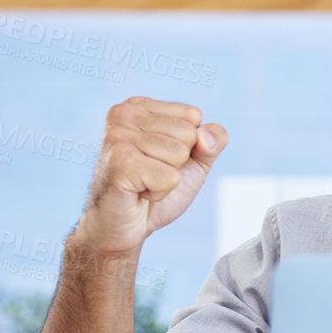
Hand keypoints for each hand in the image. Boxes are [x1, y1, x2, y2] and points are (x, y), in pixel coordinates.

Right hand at [70, 97, 228, 255]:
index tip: (159, 159)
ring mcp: (118, 137)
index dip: (187, 146)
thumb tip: (204, 138)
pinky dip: (159, 192)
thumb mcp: (193, 161)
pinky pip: (169, 177)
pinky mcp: (120, 162)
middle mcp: (124, 114)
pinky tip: (137, 192)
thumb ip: (212, 141)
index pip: (193, 116)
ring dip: (166, 179)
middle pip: (188, 134)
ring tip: (142, 183)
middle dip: (176, 164)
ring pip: (179, 155)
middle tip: (149, 174)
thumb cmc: (153, 189)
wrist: (122, 227)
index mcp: (139, 106)